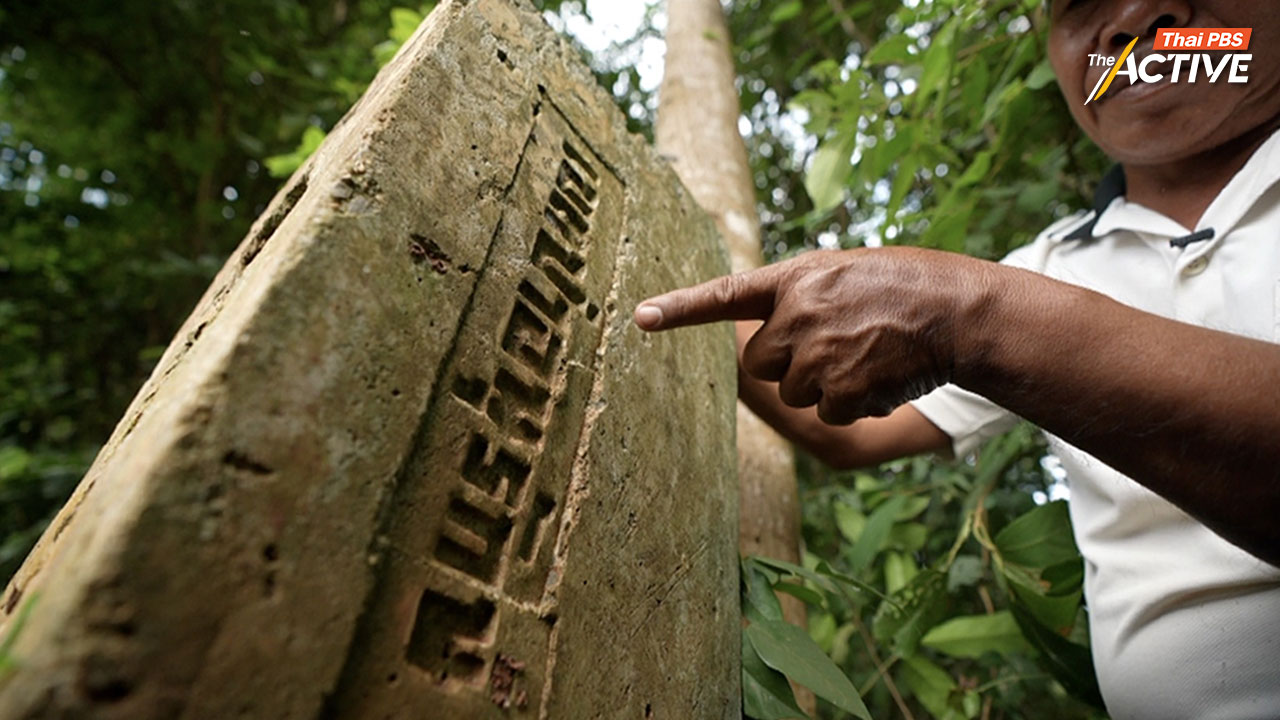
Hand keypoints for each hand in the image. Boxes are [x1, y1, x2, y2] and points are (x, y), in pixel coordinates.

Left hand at [635, 248, 998, 424]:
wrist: (957, 311)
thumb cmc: (905, 286)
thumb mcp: (845, 272)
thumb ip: (801, 296)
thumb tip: (767, 341)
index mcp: (797, 278)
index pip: (726, 294)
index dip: (681, 308)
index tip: (641, 316)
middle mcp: (798, 314)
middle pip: (761, 363)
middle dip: (790, 364)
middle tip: (836, 345)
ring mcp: (818, 354)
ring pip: (795, 392)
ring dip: (827, 386)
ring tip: (868, 355)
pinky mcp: (841, 390)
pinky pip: (830, 413)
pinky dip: (855, 405)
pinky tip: (883, 377)